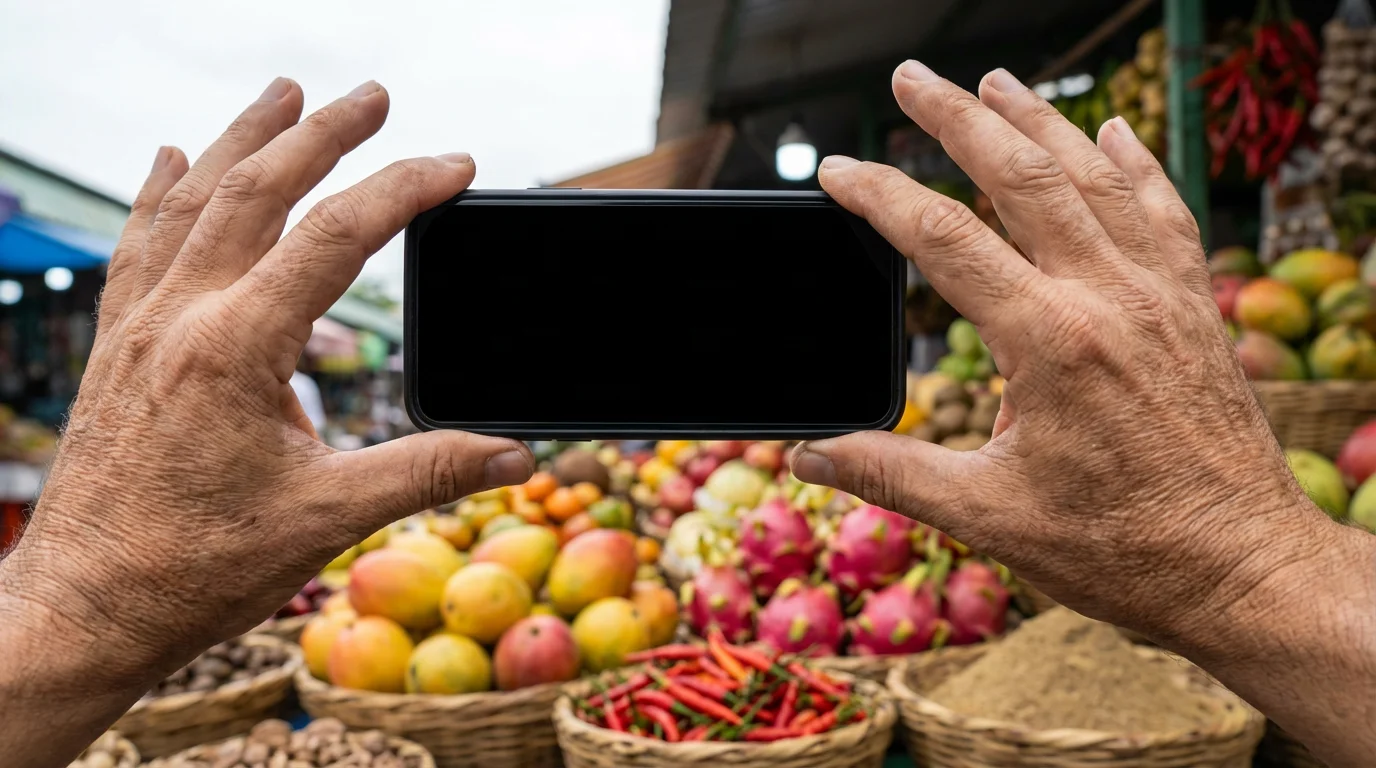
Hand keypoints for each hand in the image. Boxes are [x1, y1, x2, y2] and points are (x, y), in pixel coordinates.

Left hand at [0, 79, 532, 711]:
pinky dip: (160, 192)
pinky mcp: (117, 346)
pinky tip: (171, 158)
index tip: (453, 165)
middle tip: (372, 94)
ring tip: (284, 93)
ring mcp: (137, 327)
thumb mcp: (326, 519)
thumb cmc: (193, 569)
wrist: (84, 608)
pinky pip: (138, 243)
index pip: (332, 238)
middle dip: (321, 134)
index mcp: (233, 350)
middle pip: (255, 191)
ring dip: (242, 141)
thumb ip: (427, 473)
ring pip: (190, 201)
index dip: (402, 191)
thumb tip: (515, 455)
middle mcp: (177, 318)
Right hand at [796, 63, 1350, 646]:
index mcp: (1050, 342)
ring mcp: (1161, 295)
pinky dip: (1135, 162)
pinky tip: (1113, 131)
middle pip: (1022, 175)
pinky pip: (1164, 210)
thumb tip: (804, 457)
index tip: (837, 172)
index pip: (944, 239)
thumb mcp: (988, 516)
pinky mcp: (1194, 307)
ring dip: (1040, 121)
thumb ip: (888, 474)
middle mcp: (1110, 298)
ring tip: (994, 81)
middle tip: (910, 79)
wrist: (1243, 571)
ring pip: (1094, 176)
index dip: (880, 196)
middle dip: (958, 117)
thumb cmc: (1122, 550)